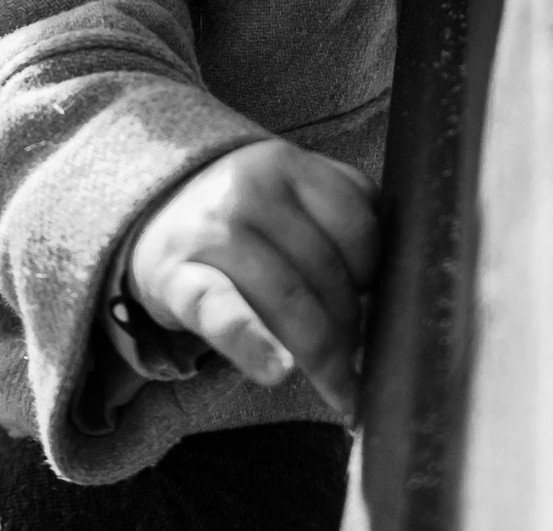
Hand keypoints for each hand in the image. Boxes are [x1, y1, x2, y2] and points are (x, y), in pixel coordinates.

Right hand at [127, 139, 379, 415]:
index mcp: (289, 165)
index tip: (373, 302)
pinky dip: (254, 344)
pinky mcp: (176, 278)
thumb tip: (397, 281)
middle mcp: (250, 189)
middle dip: (351, 327)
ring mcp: (211, 233)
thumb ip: (345, 211)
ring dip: (322, 353)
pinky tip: (279, 371)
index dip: (373, 276)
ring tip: (341, 387)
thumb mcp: (293, 189)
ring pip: (288, 299)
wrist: (155, 209)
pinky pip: (222, 313)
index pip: (357, 227)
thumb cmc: (246, 213)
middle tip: (361, 362)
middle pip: (325, 271)